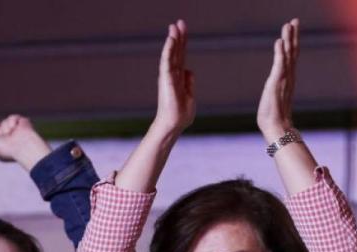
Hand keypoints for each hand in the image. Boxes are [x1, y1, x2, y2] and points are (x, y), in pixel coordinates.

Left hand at [0, 115, 51, 171]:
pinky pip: (13, 117)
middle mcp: (12, 140)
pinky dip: (12, 121)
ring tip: (12, 133)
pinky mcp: (24, 124)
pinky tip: (15, 127)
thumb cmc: (6, 148)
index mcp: (5, 147)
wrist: (22, 146)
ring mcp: (18, 132)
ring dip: (6, 127)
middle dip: (1, 131)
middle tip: (8, 138)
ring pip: (5, 122)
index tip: (0, 143)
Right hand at [152, 20, 194, 136]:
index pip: (181, 56)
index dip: (183, 42)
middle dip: (179, 37)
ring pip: (171, 54)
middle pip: (176, 52)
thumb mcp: (190, 95)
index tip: (183, 29)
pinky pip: (167, 62)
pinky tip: (171, 40)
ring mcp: (168, 76)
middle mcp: (172, 74)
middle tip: (179, 22)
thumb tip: (189, 70)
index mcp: (179, 77)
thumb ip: (189, 82)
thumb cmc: (181, 114)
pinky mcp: (166, 79)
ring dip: (173, 40)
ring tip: (174, 27)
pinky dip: (168, 50)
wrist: (174, 124)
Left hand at [257, 19, 298, 142]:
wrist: (276, 128)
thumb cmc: (274, 117)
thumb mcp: (274, 99)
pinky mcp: (277, 83)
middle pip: (292, 52)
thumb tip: (277, 94)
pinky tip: (280, 41)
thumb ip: (277, 93)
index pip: (290, 57)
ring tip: (289, 25)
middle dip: (293, 36)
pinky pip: (279, 64)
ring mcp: (284, 80)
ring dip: (288, 39)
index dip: (292, 42)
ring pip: (288, 55)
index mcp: (287, 79)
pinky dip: (280, 52)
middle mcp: (288, 77)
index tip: (293, 28)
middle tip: (295, 20)